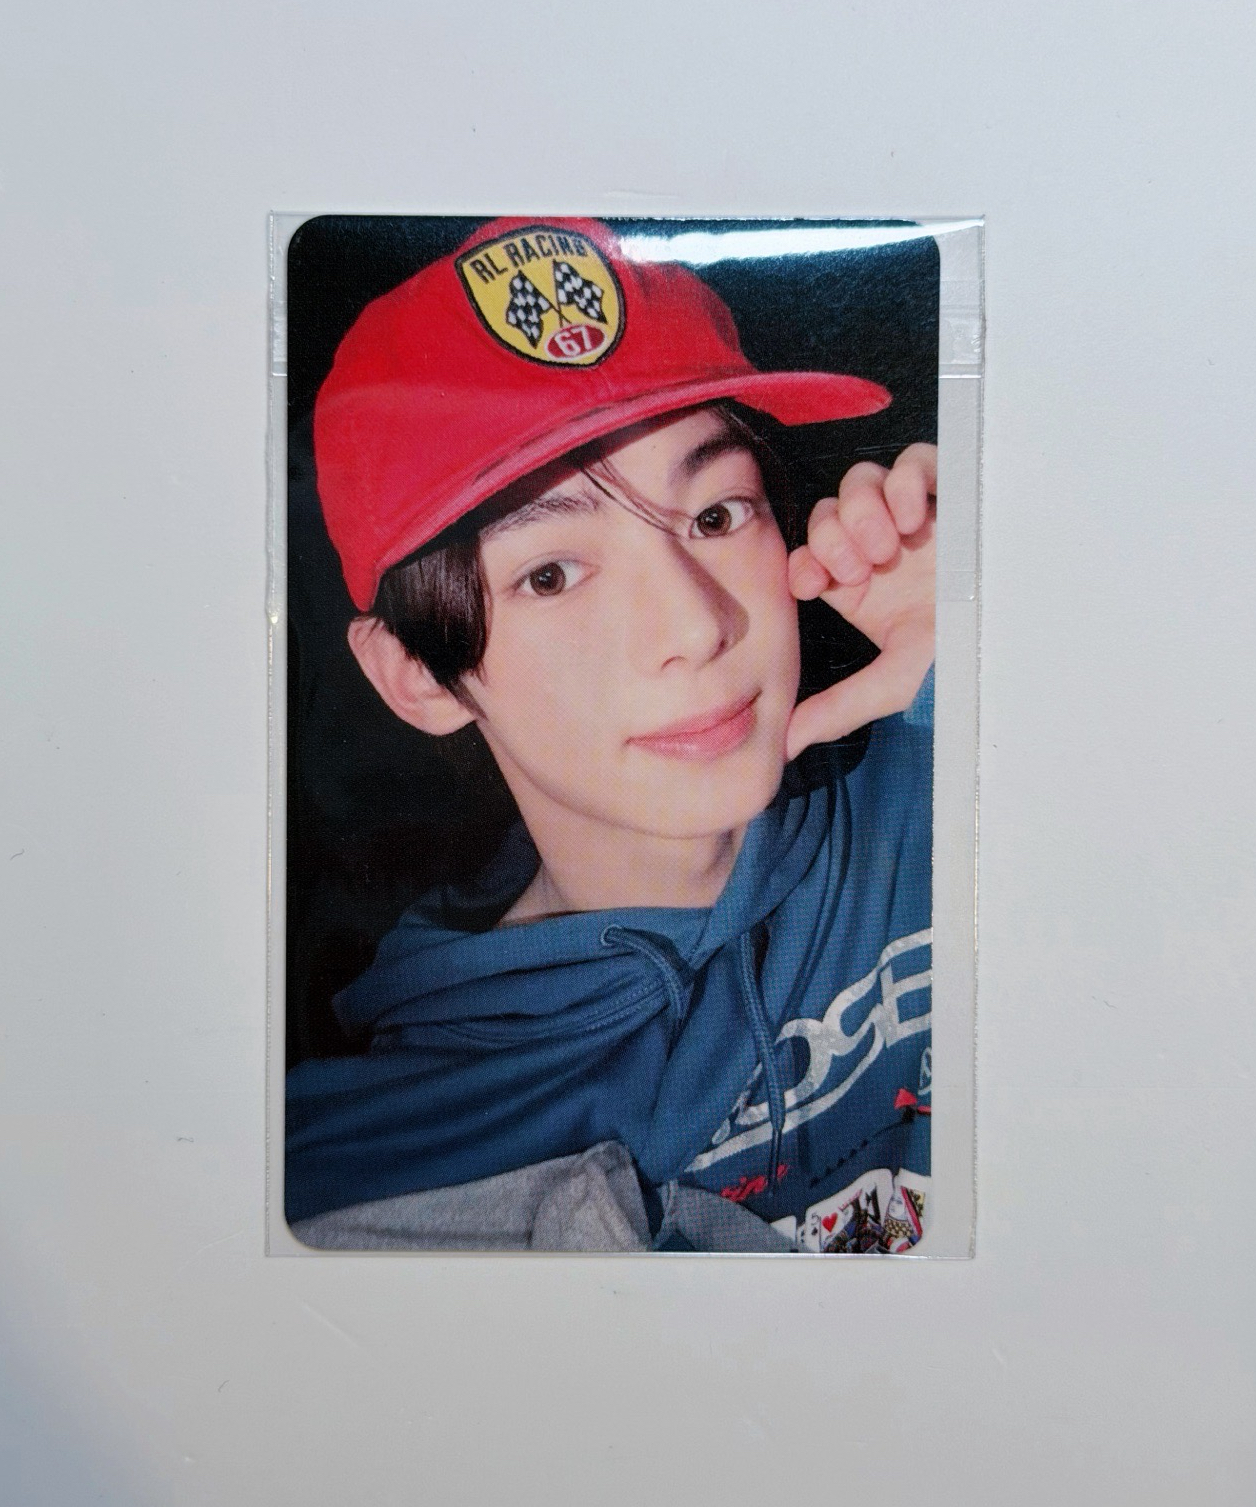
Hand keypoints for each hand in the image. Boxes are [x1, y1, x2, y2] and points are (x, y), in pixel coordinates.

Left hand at [785, 443, 935, 758]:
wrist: (1012, 631)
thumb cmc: (958, 657)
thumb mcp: (891, 685)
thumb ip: (836, 707)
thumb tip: (781, 747)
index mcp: (857, 585)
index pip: (806, 553)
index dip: (802, 561)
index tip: (817, 585)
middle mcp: (879, 546)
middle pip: (827, 512)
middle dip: (835, 537)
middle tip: (864, 568)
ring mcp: (913, 516)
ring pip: (860, 482)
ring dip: (863, 511)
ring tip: (892, 544)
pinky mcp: (948, 492)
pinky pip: (911, 460)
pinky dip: (903, 482)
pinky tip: (916, 518)